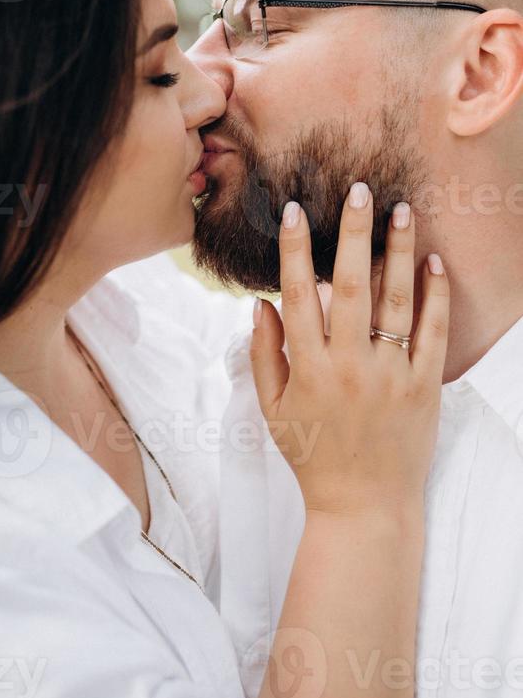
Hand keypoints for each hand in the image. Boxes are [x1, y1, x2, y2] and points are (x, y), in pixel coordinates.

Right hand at [249, 183, 449, 517]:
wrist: (363, 507)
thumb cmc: (312, 456)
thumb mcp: (272, 410)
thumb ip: (264, 355)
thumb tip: (261, 304)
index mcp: (309, 368)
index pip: (299, 295)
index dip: (295, 250)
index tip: (295, 211)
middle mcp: (350, 365)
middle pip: (352, 286)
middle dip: (354, 233)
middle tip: (360, 190)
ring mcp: (391, 374)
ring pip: (397, 301)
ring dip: (400, 251)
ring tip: (403, 211)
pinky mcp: (424, 387)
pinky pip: (433, 333)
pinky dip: (435, 296)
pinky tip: (434, 263)